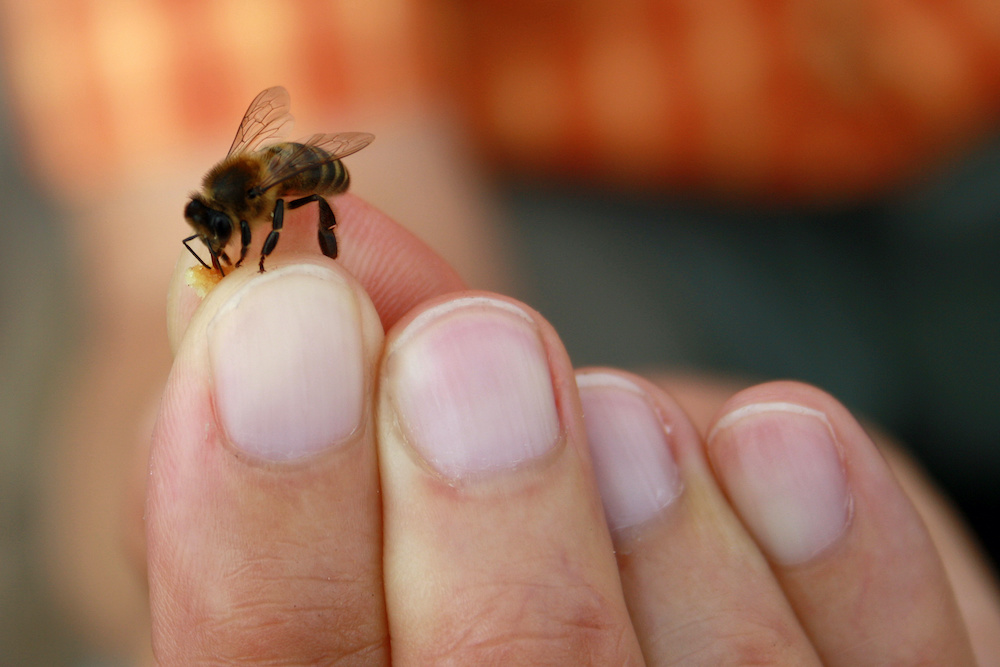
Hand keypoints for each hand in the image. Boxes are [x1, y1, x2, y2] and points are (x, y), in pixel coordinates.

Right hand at [148, 194, 997, 663]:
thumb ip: (345, 388)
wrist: (629, 569)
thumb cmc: (461, 535)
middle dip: (486, 508)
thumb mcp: (380, 468)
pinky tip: (788, 444)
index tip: (285, 325)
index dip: (265, 527)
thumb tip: (293, 264)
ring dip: (653, 510)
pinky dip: (836, 541)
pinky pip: (890, 662)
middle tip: (477, 345)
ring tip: (620, 409)